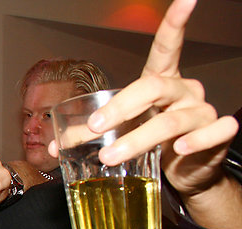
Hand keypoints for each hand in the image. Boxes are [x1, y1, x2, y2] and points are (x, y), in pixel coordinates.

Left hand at [65, 0, 240, 228]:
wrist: (188, 169)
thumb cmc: (154, 142)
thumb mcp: (123, 130)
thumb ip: (92, 134)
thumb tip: (55, 146)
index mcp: (161, 82)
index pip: (166, 49)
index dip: (174, 24)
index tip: (185, 0)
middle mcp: (184, 91)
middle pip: (153, 88)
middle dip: (120, 108)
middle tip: (94, 127)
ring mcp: (201, 112)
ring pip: (171, 121)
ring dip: (137, 139)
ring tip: (110, 156)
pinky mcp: (216, 135)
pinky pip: (212, 133)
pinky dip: (196, 142)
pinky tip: (179, 150)